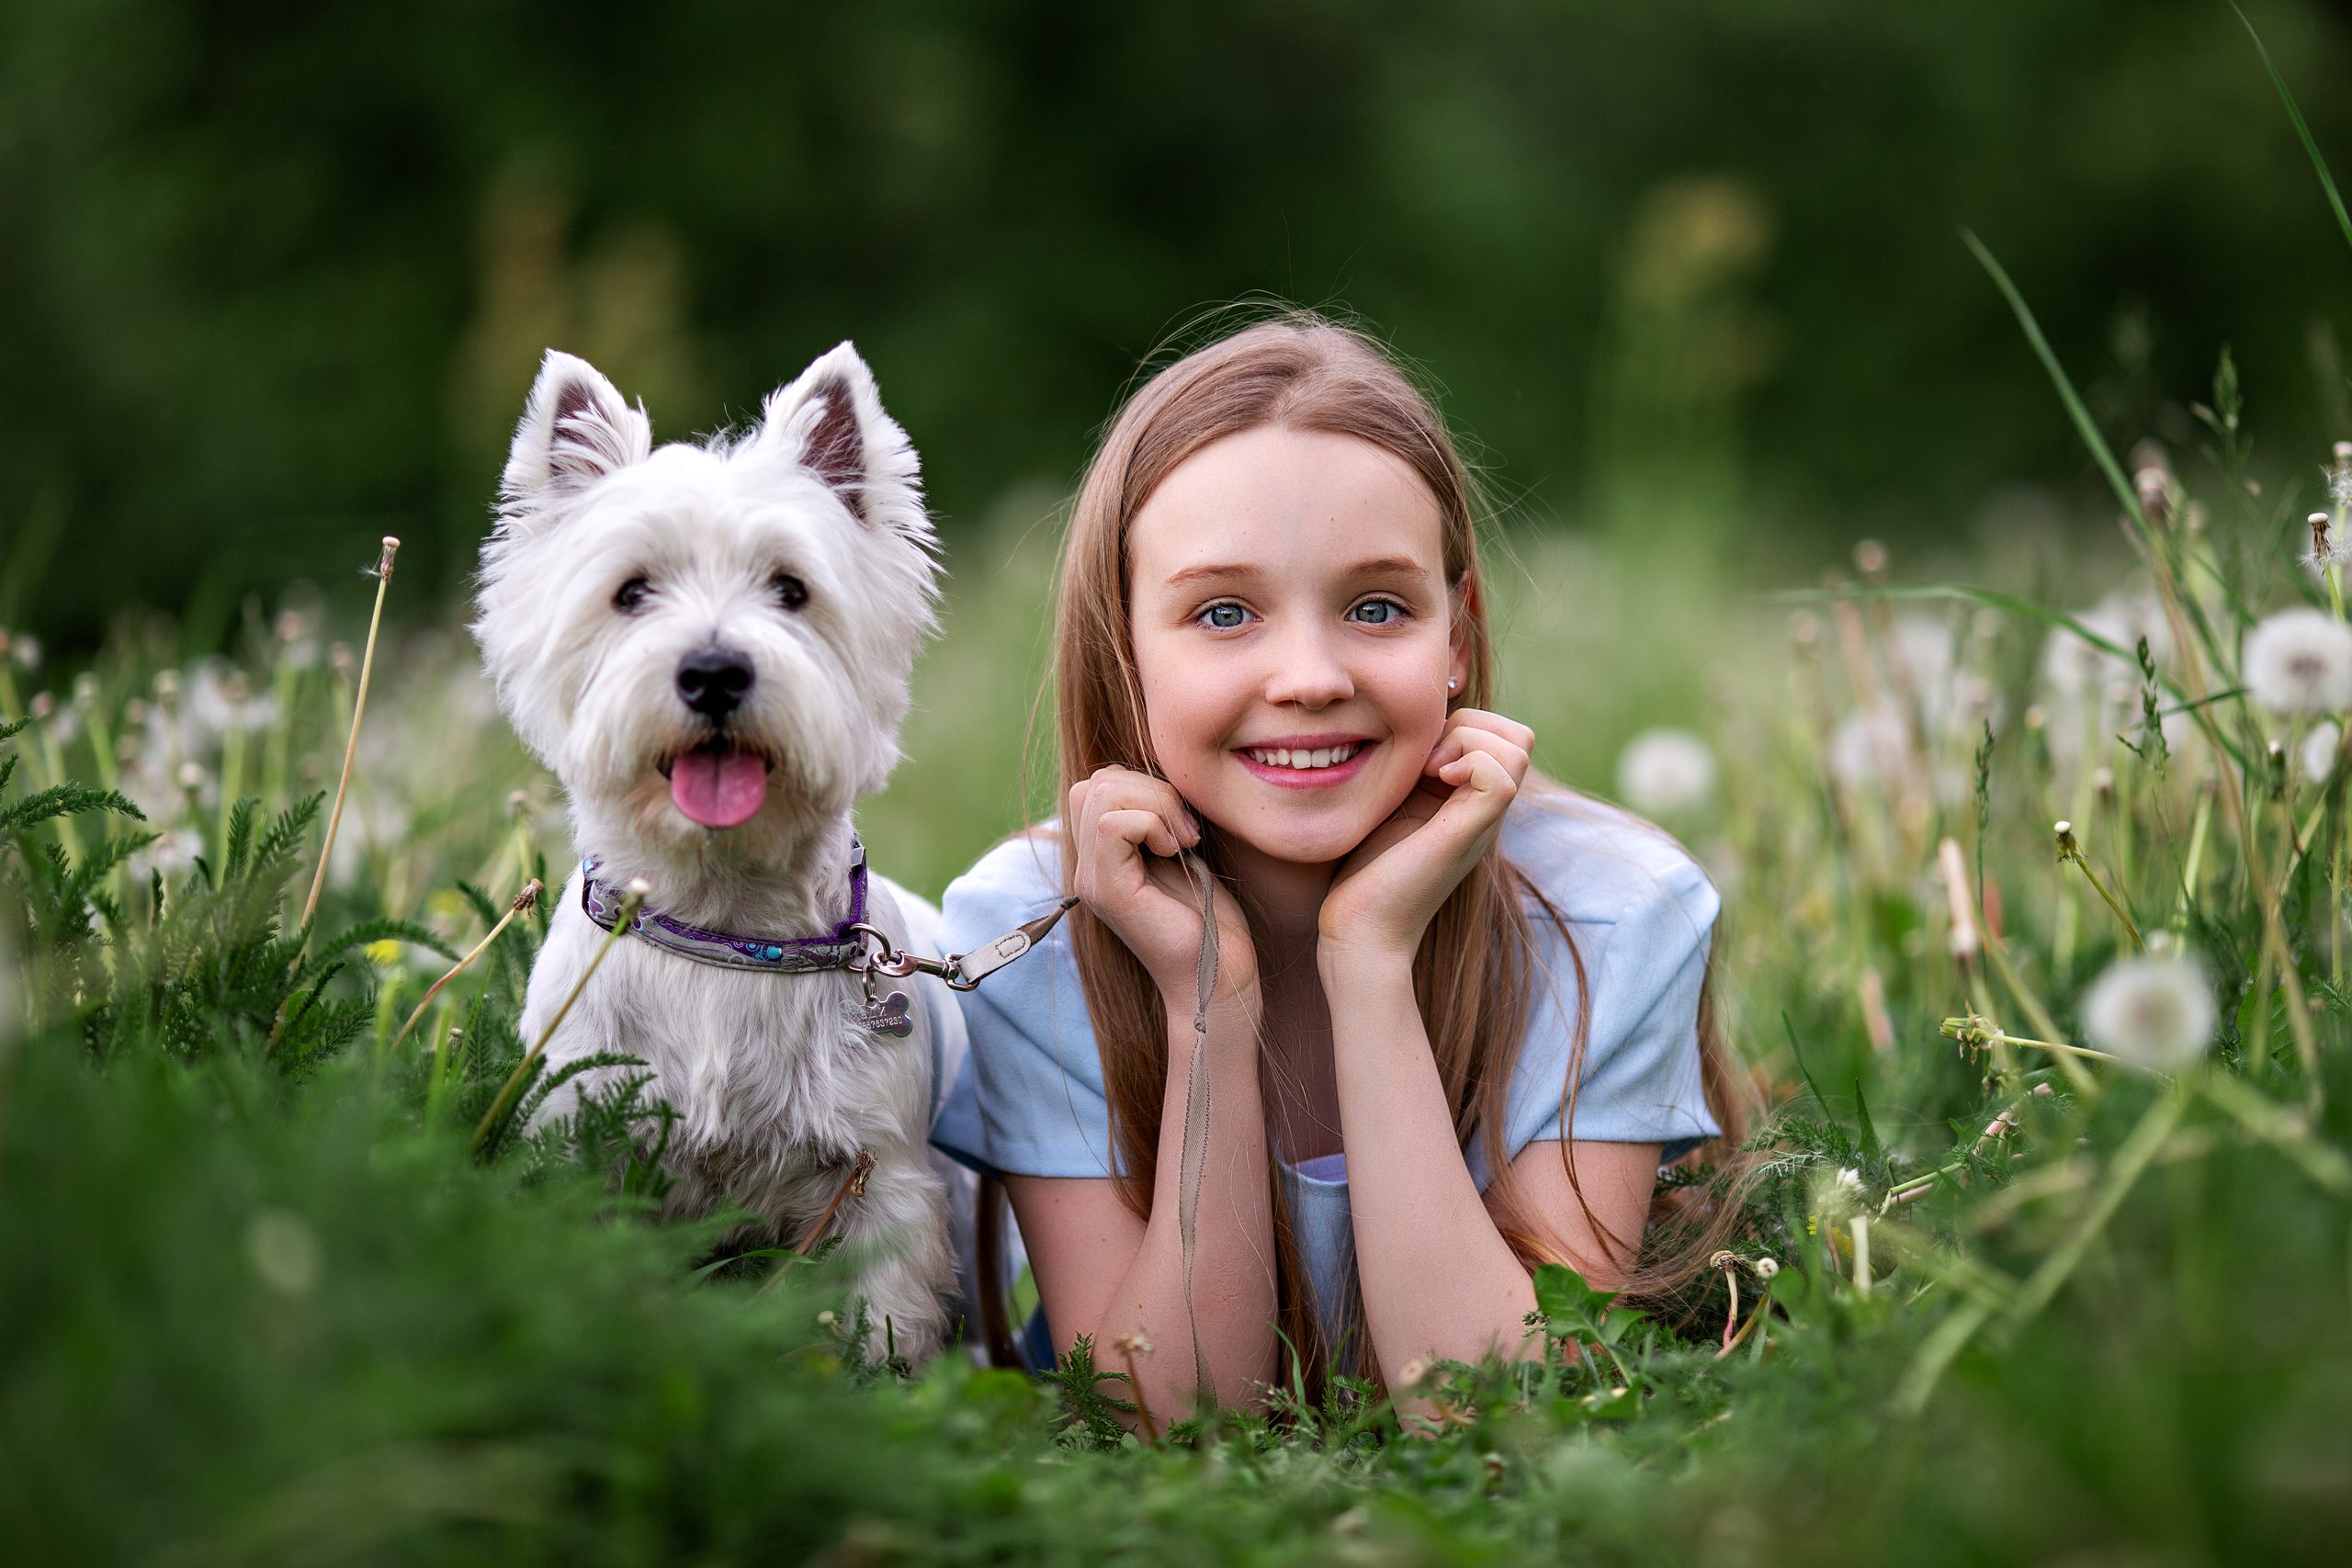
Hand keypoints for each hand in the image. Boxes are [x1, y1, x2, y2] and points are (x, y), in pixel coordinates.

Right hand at [1067, 765, 1257, 1013]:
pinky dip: (1152, 823)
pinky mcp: (1107, 891)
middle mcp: (1087, 867)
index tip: (1183, 822)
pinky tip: (1176, 851)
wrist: (1219, 973)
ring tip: (1182, 839)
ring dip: (1155, 804)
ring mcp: (1091, 880)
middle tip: (1186, 829)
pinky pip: (1112, 824)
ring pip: (1100, 794)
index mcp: (1101, 856)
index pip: (1097, 784)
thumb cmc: (1210, 916)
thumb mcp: (1181, 849)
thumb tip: (1152, 774)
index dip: (1144, 785)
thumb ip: (1158, 815)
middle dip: (1151, 788)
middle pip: (1094, 783)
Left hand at [1318, 709, 1532, 965]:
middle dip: (1469, 726)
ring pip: (1518, 746)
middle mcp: (1484, 810)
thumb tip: (1410, 734)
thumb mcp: (1392, 806)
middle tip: (1427, 760)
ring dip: (1468, 741)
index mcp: (1467, 801)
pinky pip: (1501, 776)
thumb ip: (1410, 774)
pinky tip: (1434, 782)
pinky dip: (1470, 762)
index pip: (1501, 735)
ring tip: (1429, 771)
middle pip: (1518, 736)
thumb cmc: (1364, 873)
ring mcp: (1482, 822)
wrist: (1361, 930)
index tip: (1419, 754)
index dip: (1463, 725)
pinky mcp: (1470, 834)